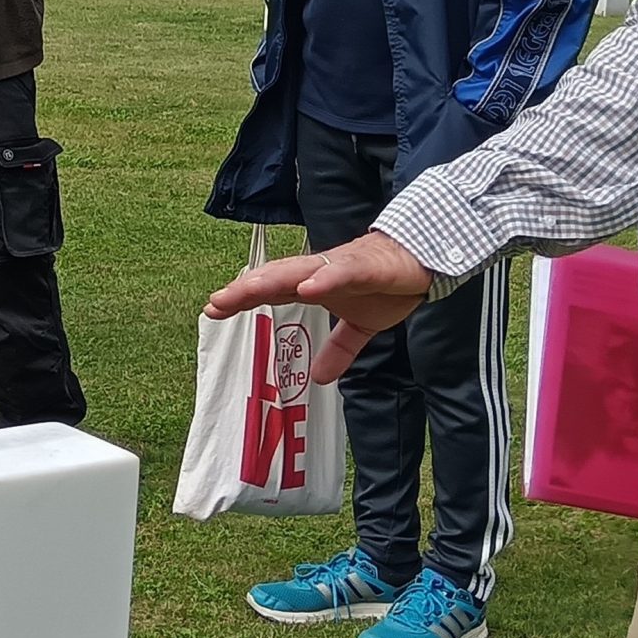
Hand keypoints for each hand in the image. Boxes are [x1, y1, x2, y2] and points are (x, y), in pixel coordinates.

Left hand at [204, 231, 434, 382]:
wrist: (423, 259)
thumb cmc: (387, 285)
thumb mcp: (361, 326)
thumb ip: (338, 349)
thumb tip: (322, 378)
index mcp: (315, 284)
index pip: (272, 291)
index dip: (243, 299)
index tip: (214, 309)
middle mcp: (321, 272)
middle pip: (277, 279)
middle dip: (246, 289)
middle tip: (217, 303)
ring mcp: (342, 266)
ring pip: (302, 271)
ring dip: (274, 279)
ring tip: (248, 289)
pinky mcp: (367, 266)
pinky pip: (343, 272)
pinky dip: (324, 278)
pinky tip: (307, 287)